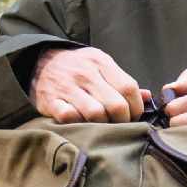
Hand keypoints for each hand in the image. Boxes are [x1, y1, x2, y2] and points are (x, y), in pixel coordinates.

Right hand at [30, 46, 149, 122]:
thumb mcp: (100, 66)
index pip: (129, 88)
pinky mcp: (51, 101)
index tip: (133, 115)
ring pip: (96, 114)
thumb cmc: (77, 67)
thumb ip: (122, 81)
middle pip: (116, 105)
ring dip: (102, 125)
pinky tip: (81, 123)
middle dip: (122, 121)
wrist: (39, 61)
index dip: (136, 108)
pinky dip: (78, 124)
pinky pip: (70, 117)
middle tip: (119, 125)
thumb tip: (147, 97)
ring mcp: (67, 86)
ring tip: (101, 125)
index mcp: (101, 62)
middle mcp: (85, 73)